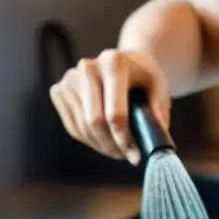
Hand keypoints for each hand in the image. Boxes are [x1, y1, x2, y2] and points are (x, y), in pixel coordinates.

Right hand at [50, 49, 170, 165]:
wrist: (120, 62)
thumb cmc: (141, 76)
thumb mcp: (159, 86)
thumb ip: (159, 109)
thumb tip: (155, 135)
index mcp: (113, 63)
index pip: (115, 113)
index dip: (124, 140)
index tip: (135, 156)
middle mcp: (87, 68)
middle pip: (94, 122)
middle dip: (111, 146)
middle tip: (125, 156)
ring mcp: (70, 79)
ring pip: (82, 128)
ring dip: (100, 146)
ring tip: (117, 150)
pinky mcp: (60, 90)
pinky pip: (73, 127)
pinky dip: (89, 140)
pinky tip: (103, 140)